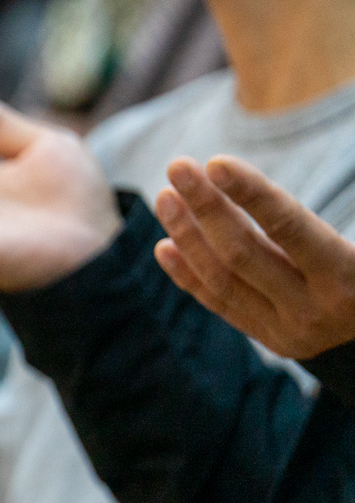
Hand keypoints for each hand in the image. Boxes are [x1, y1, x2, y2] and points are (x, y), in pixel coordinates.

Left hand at [153, 155, 354, 359]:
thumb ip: (309, 225)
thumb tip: (262, 190)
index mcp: (346, 276)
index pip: (289, 227)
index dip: (251, 194)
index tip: (215, 163)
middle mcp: (314, 307)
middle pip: (244, 252)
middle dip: (206, 206)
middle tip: (178, 167)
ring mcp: (288, 329)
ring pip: (223, 279)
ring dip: (188, 235)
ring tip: (166, 197)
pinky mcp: (270, 339)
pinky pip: (220, 304)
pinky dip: (189, 275)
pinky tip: (165, 244)